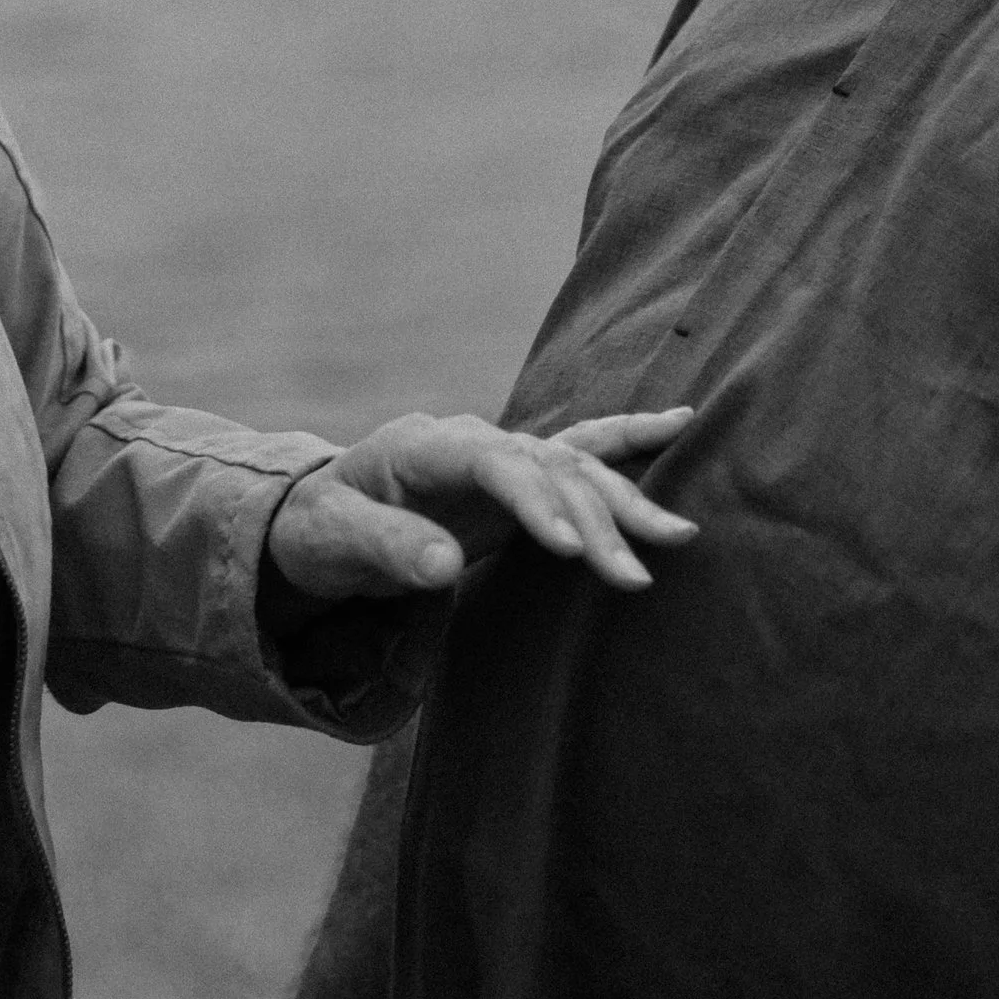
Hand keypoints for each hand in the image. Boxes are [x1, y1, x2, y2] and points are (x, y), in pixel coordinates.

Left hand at [264, 410, 695, 600]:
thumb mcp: (332, 542)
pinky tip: (680, 423)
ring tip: (678, 536)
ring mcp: (499, 454)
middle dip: (594, 519)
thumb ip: (386, 547)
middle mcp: (472, 440)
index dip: (534, 501)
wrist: (320, 518)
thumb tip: (444, 564)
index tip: (570, 548)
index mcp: (424, 446)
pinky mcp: (519, 477)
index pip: (493, 463)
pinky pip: (580, 452)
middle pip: (545, 468)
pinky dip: (628, 440)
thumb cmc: (318, 531)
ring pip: (573, 466)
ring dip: (625, 501)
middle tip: (634, 575)